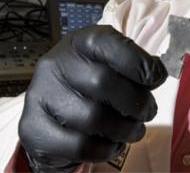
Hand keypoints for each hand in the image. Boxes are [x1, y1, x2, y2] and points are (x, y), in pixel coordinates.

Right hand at [18, 25, 166, 171]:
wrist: (52, 109)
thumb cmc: (91, 81)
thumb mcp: (111, 63)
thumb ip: (134, 64)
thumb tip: (156, 74)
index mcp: (80, 41)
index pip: (112, 45)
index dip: (140, 64)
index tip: (156, 78)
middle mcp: (56, 63)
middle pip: (103, 83)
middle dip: (135, 102)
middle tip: (148, 111)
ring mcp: (41, 94)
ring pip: (92, 118)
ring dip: (124, 129)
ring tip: (133, 129)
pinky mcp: (33, 127)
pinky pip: (78, 145)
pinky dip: (105, 149)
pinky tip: (113, 144)